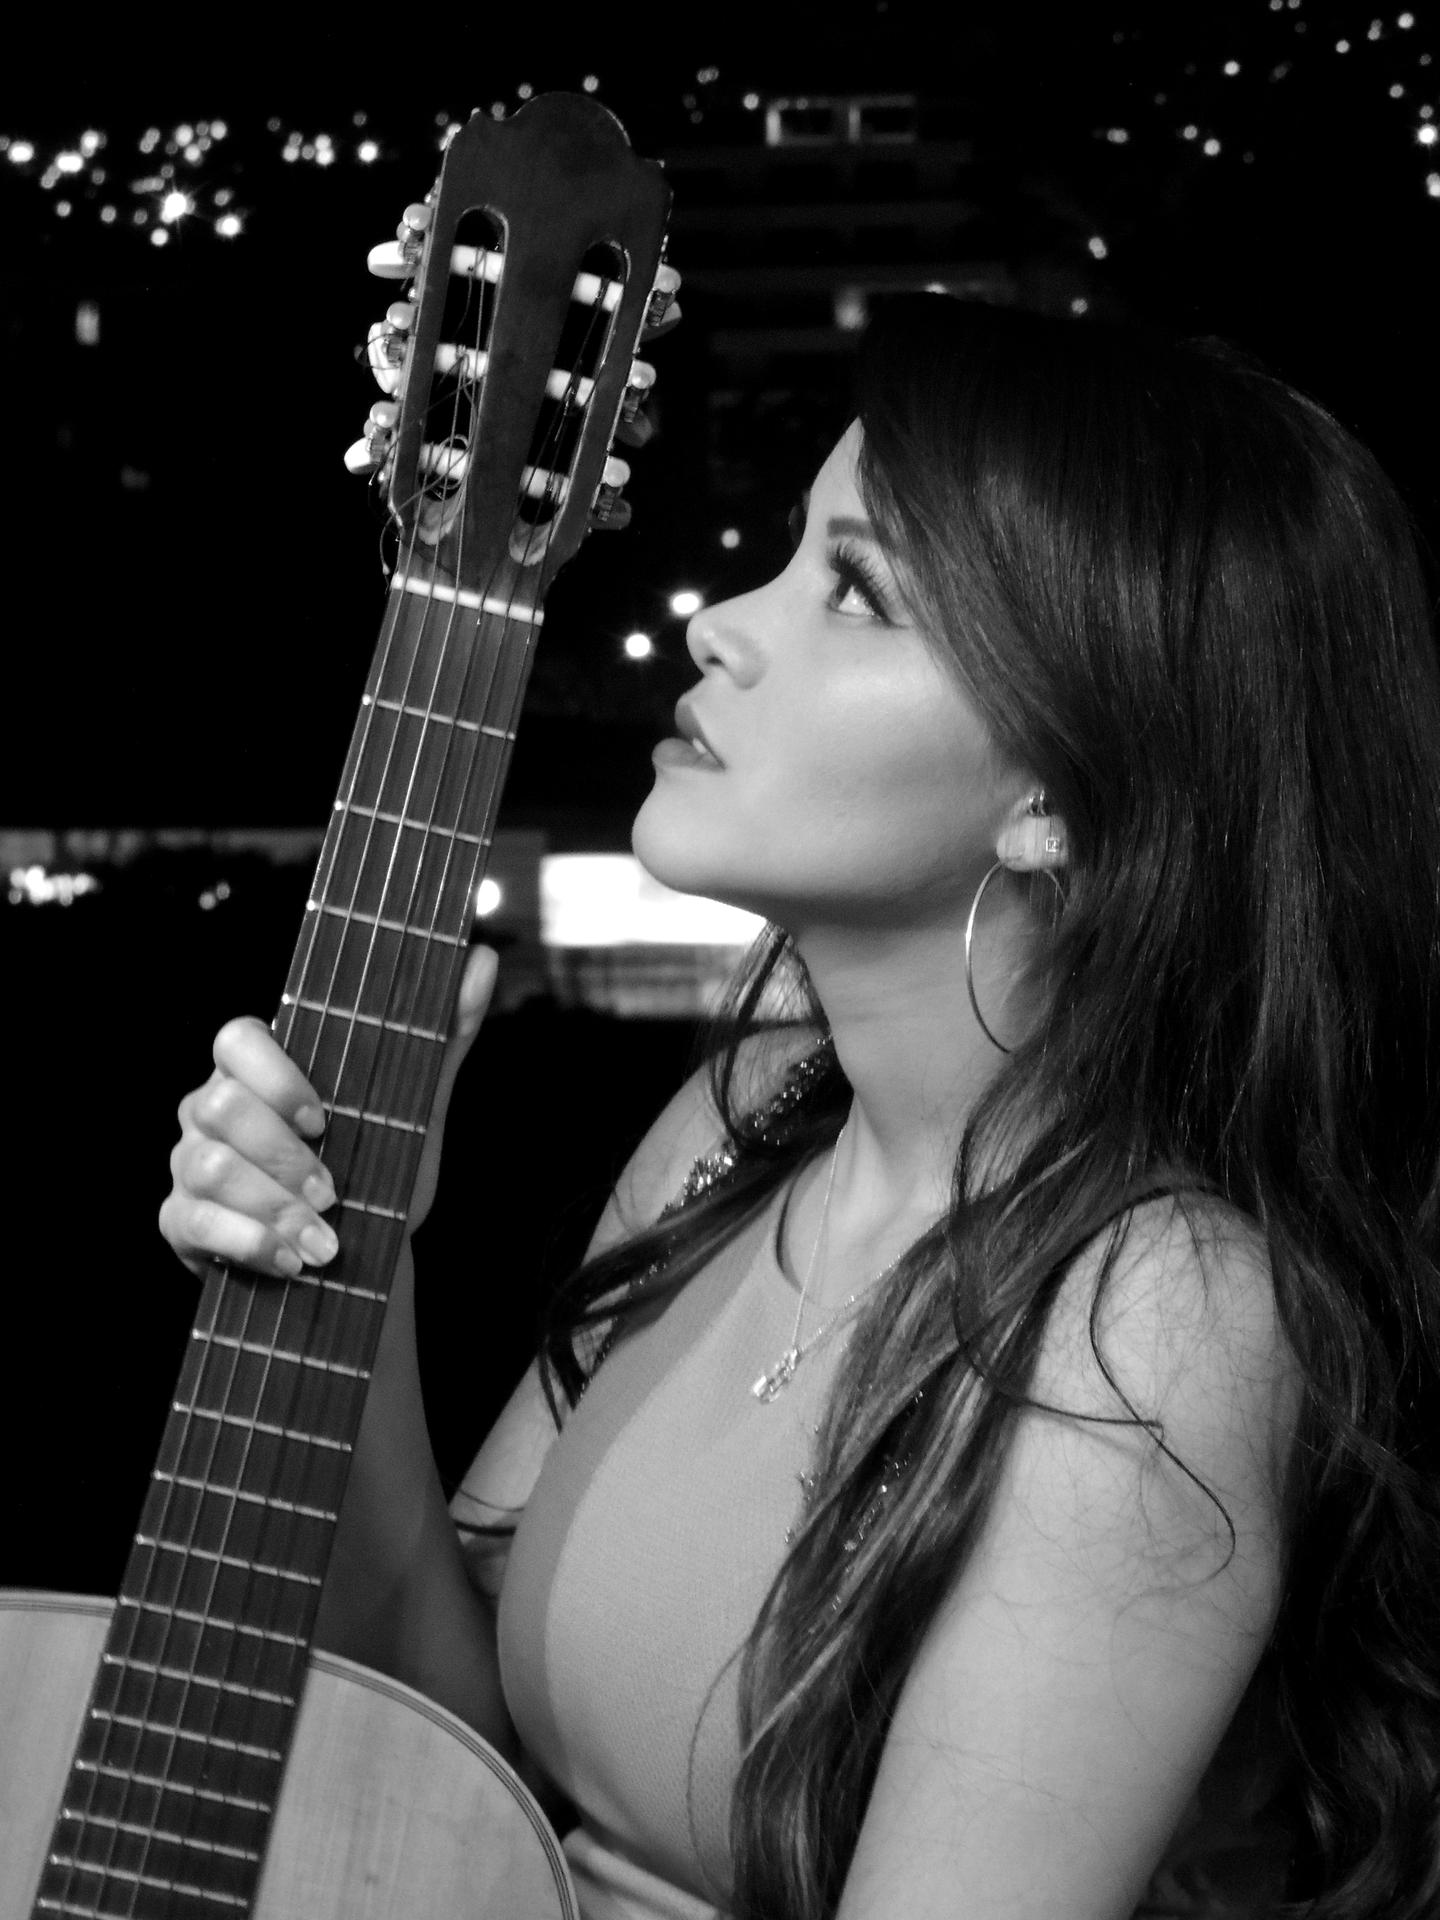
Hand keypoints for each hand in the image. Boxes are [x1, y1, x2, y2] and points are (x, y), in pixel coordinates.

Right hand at [160, 946, 498, 1279]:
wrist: (362, 1257)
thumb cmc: (380, 1169)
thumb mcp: (417, 1105)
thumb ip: (444, 1032)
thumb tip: (484, 957)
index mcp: (260, 1069)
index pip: (237, 1038)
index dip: (274, 1075)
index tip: (324, 1117)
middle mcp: (212, 1108)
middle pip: (219, 1107)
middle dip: (282, 1157)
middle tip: (334, 1194)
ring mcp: (189, 1164)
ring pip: (207, 1166)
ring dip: (273, 1207)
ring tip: (325, 1241)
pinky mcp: (179, 1219)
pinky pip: (193, 1219)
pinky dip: (249, 1243)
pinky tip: (294, 1262)